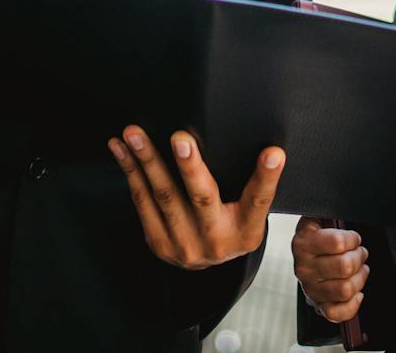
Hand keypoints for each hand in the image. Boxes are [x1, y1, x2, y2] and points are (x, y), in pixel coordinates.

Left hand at [109, 127, 283, 268]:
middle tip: (180, 138)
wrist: (208, 261)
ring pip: (163, 196)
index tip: (273, 153)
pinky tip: (121, 149)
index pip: (260, 200)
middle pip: (202, 198)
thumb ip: (255, 184)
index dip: (267, 176)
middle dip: (189, 166)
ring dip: (146, 161)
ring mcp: (183, 244)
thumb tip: (269, 145)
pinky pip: (142, 201)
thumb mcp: (251, 211)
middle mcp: (216, 240)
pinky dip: (131, 171)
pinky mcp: (158, 242)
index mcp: (246, 231)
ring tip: (135, 135)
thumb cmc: (233, 222)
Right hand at [292, 218, 367, 322]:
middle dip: (359, 257)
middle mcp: (303, 267)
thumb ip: (330, 212)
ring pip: (345, 289)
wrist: (307, 254)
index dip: (353, 239)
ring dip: (360, 277)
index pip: (338, 243)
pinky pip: (337, 313)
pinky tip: (357, 292)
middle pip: (344, 267)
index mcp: (303, 242)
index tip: (354, 238)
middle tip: (360, 252)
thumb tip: (342, 205)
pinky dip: (352, 304)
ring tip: (360, 268)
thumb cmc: (320, 233)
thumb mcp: (320, 216)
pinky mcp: (318, 305)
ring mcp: (310, 289)